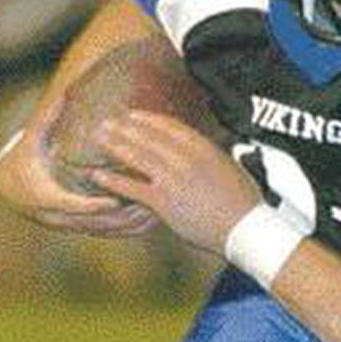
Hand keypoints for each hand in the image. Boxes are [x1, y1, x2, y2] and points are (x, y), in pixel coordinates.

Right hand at [0, 98, 158, 236]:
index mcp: (46, 195)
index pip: (71, 206)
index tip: (115, 200)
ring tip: (154, 212)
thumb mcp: (34, 138)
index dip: (93, 205)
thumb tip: (61, 95)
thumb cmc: (27, 156)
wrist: (11, 184)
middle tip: (145, 206)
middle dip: (119, 217)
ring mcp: (70, 223)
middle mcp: (58, 215)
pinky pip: (106, 230)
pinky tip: (148, 219)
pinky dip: (126, 227)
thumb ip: (48, 119)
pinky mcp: (79, 225)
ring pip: (102, 230)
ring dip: (127, 224)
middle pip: (93, 223)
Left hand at [89, 111, 260, 253]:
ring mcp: (172, 178)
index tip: (133, 115)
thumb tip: (205, 151)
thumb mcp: (231, 166)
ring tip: (98, 139)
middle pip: (148, 137)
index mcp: (203, 147)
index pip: (169, 126)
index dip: (147, 119)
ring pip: (136, 156)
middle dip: (124, 128)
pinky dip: (112, 180)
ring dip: (114, 146)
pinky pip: (131, 187)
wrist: (244, 226)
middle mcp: (185, 157)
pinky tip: (97, 175)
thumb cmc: (243, 200)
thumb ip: (212, 155)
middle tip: (107, 122)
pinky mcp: (163, 201)